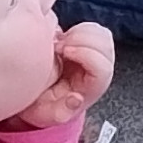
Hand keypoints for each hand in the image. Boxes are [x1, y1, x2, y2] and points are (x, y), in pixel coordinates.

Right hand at [3, 22, 117, 132]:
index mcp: (92, 88)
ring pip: (102, 34)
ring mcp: (95, 55)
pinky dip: (76, 28)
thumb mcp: (45, 115)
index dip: (86, 55)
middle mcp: (98, 70)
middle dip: (82, 40)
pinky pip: (91, 28)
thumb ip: (60, 113)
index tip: (63, 51)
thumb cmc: (43, 105)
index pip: (103, 68)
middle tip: (58, 45)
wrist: (35, 94)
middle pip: (106, 47)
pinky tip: (60, 38)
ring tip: (58, 42)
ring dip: (79, 32)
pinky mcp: (87, 43)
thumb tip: (76, 98)